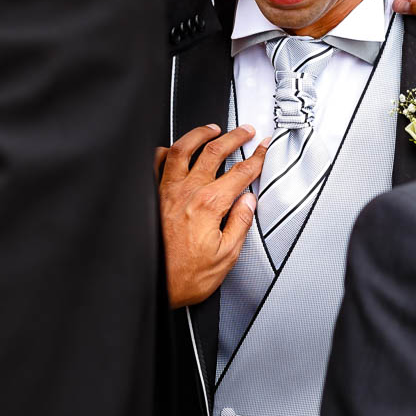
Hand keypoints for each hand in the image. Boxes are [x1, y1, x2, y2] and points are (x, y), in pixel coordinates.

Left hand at [160, 124, 268, 306]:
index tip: (263, 148)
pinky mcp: (152, 197)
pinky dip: (166, 151)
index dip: (256, 157)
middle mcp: (187, 192)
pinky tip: (173, 149)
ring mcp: (167, 191)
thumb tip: (248, 202)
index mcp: (210, 205)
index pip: (240, 173)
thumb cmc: (184, 276)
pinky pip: (157, 164)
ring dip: (201, 134)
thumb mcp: (226, 256)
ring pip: (184, 149)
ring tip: (212, 129)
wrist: (153, 286)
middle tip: (245, 131)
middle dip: (234, 137)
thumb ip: (240, 223)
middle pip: (215, 152)